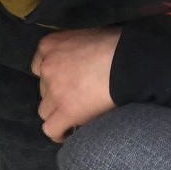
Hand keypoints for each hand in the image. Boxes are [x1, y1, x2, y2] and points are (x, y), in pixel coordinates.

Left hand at [31, 27, 119, 141]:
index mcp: (49, 46)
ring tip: (75, 115)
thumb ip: (77, 49)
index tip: (65, 82)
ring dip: (58, 113)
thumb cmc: (118, 44)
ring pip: (44, 110)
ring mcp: (54, 90)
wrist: (131, 61)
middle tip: (78, 97)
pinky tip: (68, 133)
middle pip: (44, 88)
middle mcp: (47, 67)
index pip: (39, 66)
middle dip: (57, 94)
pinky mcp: (67, 110)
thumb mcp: (89, 36)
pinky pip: (51, 129)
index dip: (52, 77)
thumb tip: (83, 59)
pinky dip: (58, 133)